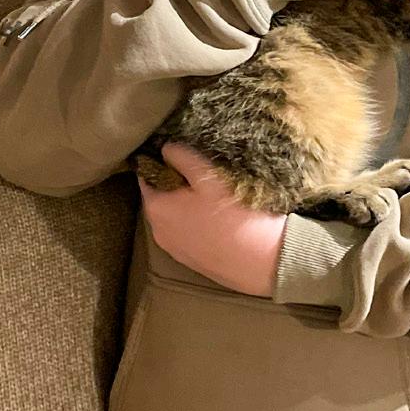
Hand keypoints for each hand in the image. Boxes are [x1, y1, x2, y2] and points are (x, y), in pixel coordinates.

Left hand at [141, 144, 285, 296]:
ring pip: (173, 216)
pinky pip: (184, 232)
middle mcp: (158, 231)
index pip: (145, 177)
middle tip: (198, 170)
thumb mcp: (209, 178)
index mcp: (156, 209)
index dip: (159, 162)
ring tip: (209, 192)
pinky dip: (193, 222)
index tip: (177, 153)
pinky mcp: (190, 261)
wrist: (263, 263)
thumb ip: (183, 158)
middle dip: (173, 183)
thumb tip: (165, 148)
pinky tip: (215, 216)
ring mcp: (173, 249)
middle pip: (159, 198)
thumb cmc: (234, 216)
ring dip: (184, 204)